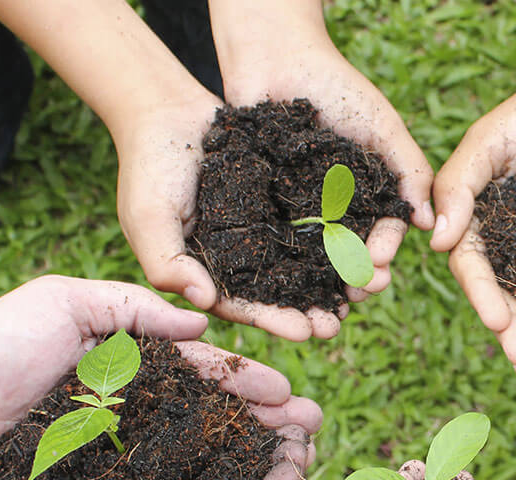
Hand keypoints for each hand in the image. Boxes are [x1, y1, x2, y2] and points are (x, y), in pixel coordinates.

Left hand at [0, 275, 321, 479]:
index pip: (204, 367)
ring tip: (291, 464)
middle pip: (213, 414)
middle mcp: (136, 405)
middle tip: (313, 430)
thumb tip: (200, 320)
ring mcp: (120, 449)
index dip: (249, 379)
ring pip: (195, 454)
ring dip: (246, 458)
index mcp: (132, 359)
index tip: (291, 392)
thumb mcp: (63, 301)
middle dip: (266, 420)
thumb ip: (131, 306)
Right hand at [112, 93, 341, 340]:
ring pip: (305, 263)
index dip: (273, 321)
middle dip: (311, 312)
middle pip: (281, 294)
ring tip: (363, 292)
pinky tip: (367, 245)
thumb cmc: (149, 167)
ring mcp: (265, 230)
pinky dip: (340, 235)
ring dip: (334, 280)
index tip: (304, 333)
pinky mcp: (285, 201)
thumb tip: (205, 301)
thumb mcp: (147, 218)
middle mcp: (242, 258)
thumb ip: (166, 263)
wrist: (167, 112)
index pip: (245, 307)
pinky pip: (317, 222)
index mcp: (210, 273)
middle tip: (338, 325)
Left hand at [214, 7, 432, 311]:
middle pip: (350, 252)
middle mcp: (336, 207)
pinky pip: (273, 243)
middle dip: (356, 275)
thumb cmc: (336, 85)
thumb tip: (430, 225)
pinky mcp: (262, 208)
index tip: (380, 265)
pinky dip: (281, 270)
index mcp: (368, 192)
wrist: (274, 59)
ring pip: (313, 257)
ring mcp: (299, 209)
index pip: (382, 231)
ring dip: (322, 286)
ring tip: (327, 305)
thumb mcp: (382, 126)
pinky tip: (284, 291)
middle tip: (358, 291)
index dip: (382, 250)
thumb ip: (410, 170)